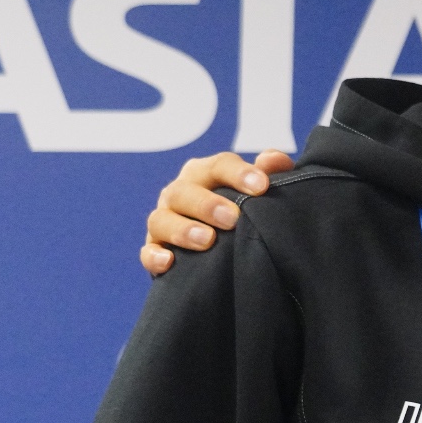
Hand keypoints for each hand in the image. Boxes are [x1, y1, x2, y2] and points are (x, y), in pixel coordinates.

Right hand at [140, 149, 293, 275]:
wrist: (221, 248)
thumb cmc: (240, 211)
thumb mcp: (258, 191)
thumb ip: (269, 174)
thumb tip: (274, 160)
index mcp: (205, 174)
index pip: (219, 165)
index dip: (239, 173)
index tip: (262, 186)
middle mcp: (180, 193)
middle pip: (184, 191)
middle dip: (207, 204)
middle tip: (232, 218)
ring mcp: (164, 220)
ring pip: (161, 219)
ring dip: (182, 229)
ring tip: (207, 240)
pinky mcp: (155, 249)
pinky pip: (147, 252)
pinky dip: (154, 256)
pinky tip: (169, 262)